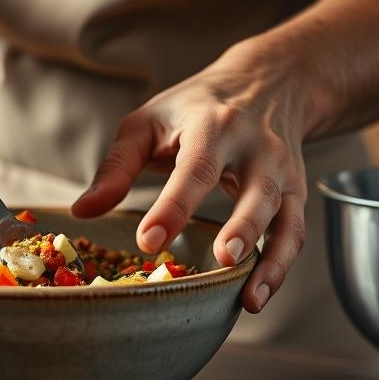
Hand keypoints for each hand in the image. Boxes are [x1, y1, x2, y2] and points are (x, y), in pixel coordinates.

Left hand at [71, 45, 315, 313]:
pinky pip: (294, 232)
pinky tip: (257, 295)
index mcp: (213, 125)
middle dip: (242, 226)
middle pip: (256, 189)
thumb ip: (116, 167)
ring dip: (271, 259)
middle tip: (223, 258)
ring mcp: (281, 171)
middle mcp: (256, 147)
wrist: (267, 82)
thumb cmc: (194, 108)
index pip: (196, 168)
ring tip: (249, 297)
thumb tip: (83, 212)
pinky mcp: (295, 192)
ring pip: (284, 215)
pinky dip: (281, 266)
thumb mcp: (147, 122)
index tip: (149, 241)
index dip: (173, 206)